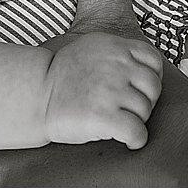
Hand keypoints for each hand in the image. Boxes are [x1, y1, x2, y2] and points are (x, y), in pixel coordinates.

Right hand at [42, 30, 164, 147]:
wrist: (35, 95)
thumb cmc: (60, 77)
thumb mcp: (89, 49)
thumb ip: (116, 54)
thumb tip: (143, 69)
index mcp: (113, 46)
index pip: (152, 59)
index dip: (152, 77)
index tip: (141, 89)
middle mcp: (115, 65)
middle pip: (153, 86)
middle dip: (146, 101)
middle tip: (131, 110)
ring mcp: (110, 90)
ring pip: (145, 111)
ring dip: (137, 121)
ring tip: (121, 123)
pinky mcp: (104, 116)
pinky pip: (137, 132)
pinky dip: (137, 140)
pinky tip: (128, 141)